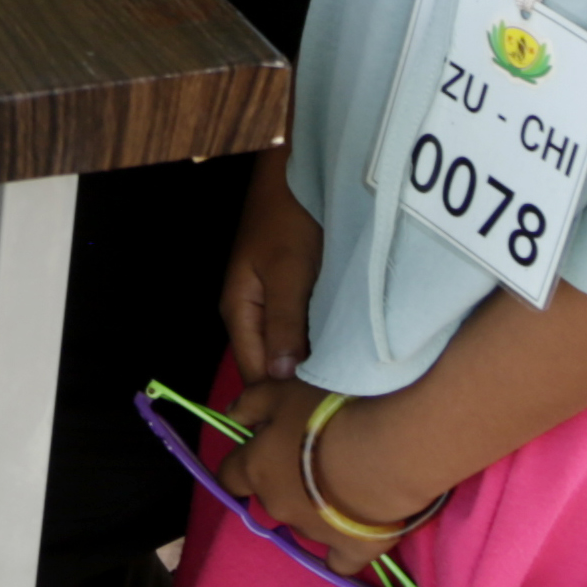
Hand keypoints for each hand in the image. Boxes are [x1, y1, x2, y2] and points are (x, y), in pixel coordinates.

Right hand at [219, 149, 323, 382]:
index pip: (254, 373)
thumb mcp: (288, 271)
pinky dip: (320, 342)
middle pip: (270, 365)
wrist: (298, 171)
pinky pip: (303, 330)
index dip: (279, 397)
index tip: (315, 415)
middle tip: (337, 405)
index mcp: (239, 310)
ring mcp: (273, 303)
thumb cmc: (290, 218)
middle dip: (298, 385)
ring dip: (312, 364)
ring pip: (289, 349)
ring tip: (346, 386)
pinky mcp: (293, 293)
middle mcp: (252, 313)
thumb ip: (283, 323)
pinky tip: (345, 353)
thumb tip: (280, 376)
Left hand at [232, 375, 413, 581]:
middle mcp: (277, 506)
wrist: (382, 455)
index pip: (229, 476)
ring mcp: (313, 533)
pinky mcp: (350, 551)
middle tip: (317, 456)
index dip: (241, 465)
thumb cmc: (326, 416)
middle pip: (271, 496)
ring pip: (305, 522)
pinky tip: (355, 536)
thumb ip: (250, 403)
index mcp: (256, 469)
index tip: (259, 452)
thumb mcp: (281, 394)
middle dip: (287, 480)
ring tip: (350, 482)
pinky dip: (343, 550)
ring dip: (318, 507)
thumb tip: (231, 416)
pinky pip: (339, 560)